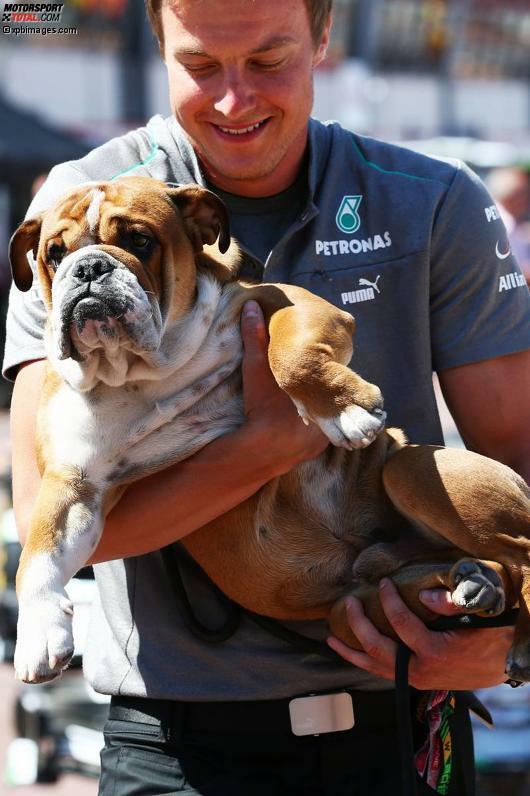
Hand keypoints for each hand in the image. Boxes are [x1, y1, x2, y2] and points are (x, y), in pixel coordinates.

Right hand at [240, 300, 327, 472]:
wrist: (261, 449)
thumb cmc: (263, 406)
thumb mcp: (256, 369)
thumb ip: (255, 338)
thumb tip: (251, 306)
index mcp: (320, 387)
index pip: (331, 371)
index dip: (323, 365)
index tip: (315, 361)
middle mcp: (329, 409)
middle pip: (329, 392)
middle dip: (320, 387)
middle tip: (309, 381)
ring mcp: (325, 432)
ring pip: (326, 414)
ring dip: (317, 409)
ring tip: (301, 404)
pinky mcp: (317, 449)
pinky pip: (319, 433)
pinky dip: (311, 428)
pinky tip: (297, 424)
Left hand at [327, 578, 513, 689]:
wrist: (506, 664)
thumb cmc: (493, 636)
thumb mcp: (481, 615)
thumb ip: (454, 603)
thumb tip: (424, 595)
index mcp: (434, 653)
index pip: (402, 624)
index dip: (389, 602)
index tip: (383, 583)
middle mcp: (420, 670)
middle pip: (378, 650)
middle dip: (359, 625)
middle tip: (349, 602)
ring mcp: (417, 679)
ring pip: (375, 668)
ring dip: (352, 652)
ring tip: (331, 639)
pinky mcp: (417, 680)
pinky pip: (384, 673)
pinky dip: (365, 662)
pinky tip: (353, 652)